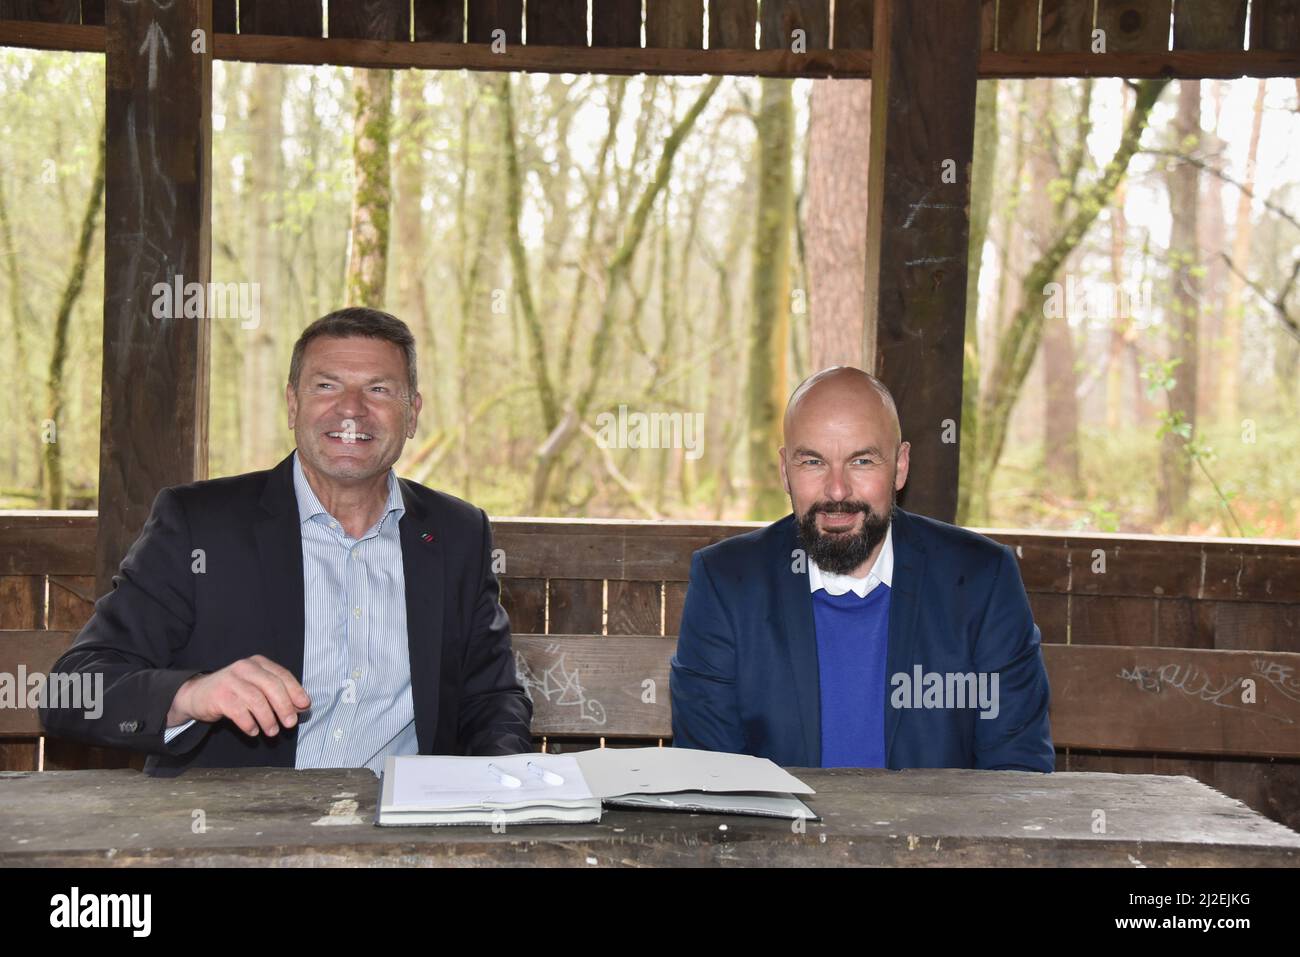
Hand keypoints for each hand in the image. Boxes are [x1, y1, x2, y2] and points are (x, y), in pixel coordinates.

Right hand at [167, 655, 310, 736]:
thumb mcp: (257, 688)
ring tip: (272, 731)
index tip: (305, 706)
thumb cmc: (234, 692)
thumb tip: (302, 706)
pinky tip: (253, 731)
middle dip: (284, 706)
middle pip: (271, 686)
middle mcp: (245, 668)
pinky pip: (239, 712)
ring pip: (256, 700)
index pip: (282, 675)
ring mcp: (230, 680)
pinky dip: (249, 724)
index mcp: (258, 663)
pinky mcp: (219, 696)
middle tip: (290, 723)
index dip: (295, 691)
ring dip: (268, 719)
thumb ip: (279, 694)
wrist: (198, 694)